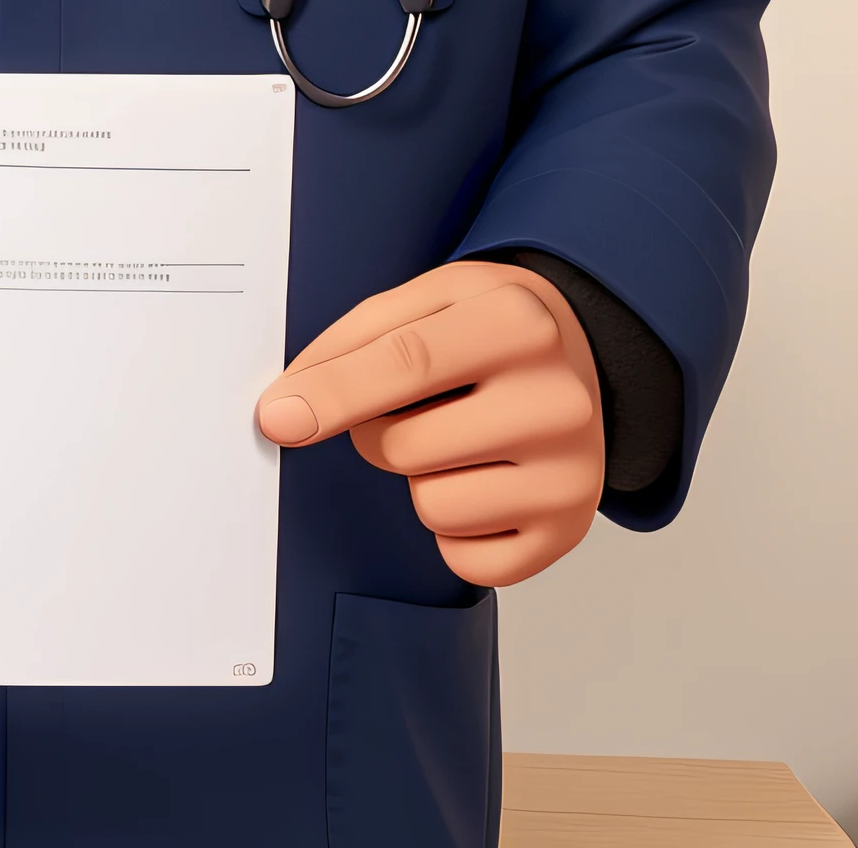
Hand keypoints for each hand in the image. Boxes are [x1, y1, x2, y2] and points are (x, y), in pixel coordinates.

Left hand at [255, 261, 602, 586]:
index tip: (276, 419)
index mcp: (519, 322)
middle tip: (419, 406)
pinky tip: (484, 481)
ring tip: (459, 438)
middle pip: (405, 446)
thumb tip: (287, 410)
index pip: (406, 362)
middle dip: (381, 431)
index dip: (332, 394)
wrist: (582, 357)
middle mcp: (558, 401)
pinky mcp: (566, 533)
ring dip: (420, 480)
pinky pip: (465, 560)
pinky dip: (455, 530)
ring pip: (431, 507)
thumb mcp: (431, 297)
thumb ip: (354, 341)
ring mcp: (571, 475)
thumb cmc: (489, 326)